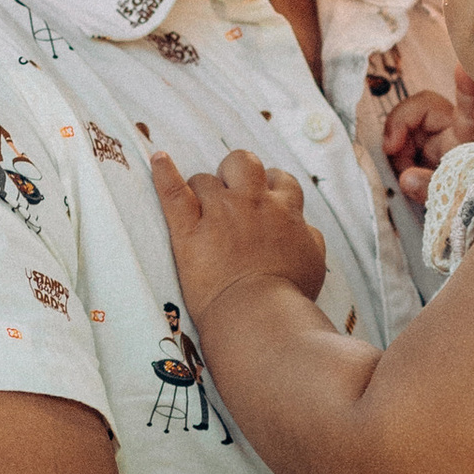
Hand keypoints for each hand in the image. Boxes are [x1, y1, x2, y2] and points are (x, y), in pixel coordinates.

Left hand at [151, 152, 329, 320]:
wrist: (260, 314)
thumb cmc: (289, 296)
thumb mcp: (314, 263)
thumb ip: (310, 238)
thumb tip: (305, 228)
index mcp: (285, 211)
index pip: (280, 180)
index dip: (269, 184)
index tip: (263, 195)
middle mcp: (253, 203)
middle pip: (243, 163)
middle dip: (235, 172)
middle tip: (230, 193)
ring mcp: (219, 213)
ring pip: (205, 180)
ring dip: (203, 190)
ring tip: (200, 209)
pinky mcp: (189, 231)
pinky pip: (173, 191)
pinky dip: (164, 172)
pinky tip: (159, 158)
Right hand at [379, 76, 473, 205]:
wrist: (459, 203)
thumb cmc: (465, 194)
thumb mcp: (452, 197)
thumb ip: (430, 188)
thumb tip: (406, 178)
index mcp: (471, 140)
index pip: (471, 112)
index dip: (467, 90)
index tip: (463, 67)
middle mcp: (454, 128)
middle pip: (420, 108)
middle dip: (399, 128)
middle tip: (391, 152)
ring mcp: (436, 133)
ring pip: (404, 124)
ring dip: (396, 149)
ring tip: (404, 174)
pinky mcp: (421, 141)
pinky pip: (397, 138)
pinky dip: (393, 155)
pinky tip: (401, 171)